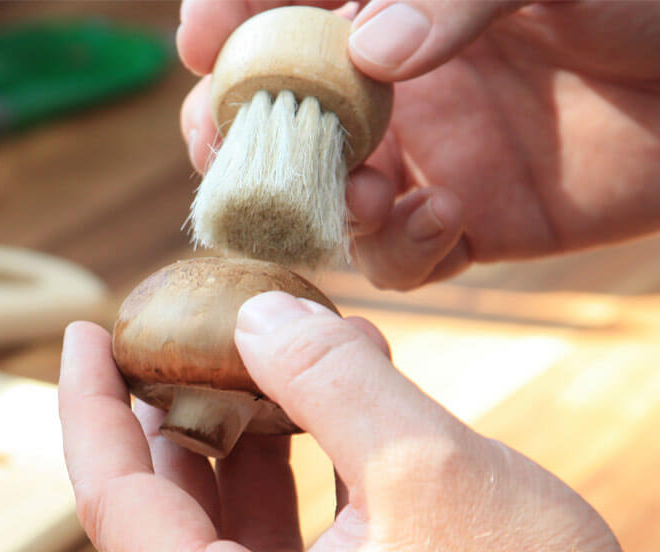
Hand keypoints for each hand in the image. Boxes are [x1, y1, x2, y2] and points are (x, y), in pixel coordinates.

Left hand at [58, 293, 652, 551]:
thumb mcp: (430, 472)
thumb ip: (330, 382)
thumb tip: (258, 318)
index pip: (116, 504)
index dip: (89, 409)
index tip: (84, 337)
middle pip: (164, 523)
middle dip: (162, 421)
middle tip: (170, 345)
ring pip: (223, 542)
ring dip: (229, 451)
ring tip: (245, 373)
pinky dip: (281, 490)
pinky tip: (307, 433)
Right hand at [179, 0, 659, 288]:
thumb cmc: (637, 4)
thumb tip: (372, 58)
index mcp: (394, 9)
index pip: (283, 8)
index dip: (230, 19)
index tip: (202, 40)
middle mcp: (391, 90)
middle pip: (277, 119)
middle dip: (238, 133)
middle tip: (226, 144)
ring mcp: (420, 162)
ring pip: (326, 199)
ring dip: (323, 203)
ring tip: (363, 191)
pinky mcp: (460, 227)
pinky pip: (401, 258)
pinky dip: (401, 251)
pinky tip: (439, 219)